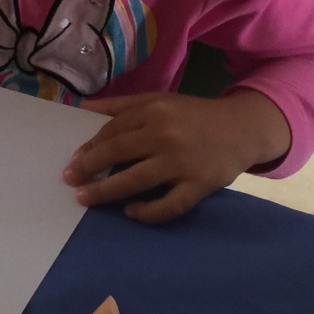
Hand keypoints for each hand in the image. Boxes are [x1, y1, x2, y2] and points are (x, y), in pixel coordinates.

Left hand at [63, 91, 290, 224]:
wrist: (243, 128)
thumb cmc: (193, 116)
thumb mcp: (158, 101)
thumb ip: (120, 106)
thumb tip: (80, 108)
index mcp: (154, 110)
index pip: (112, 131)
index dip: (89, 147)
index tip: (72, 160)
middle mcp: (166, 134)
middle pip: (117, 154)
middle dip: (88, 168)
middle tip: (69, 181)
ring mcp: (183, 161)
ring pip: (135, 180)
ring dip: (105, 191)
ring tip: (85, 198)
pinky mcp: (200, 184)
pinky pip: (169, 205)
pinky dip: (147, 212)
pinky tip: (130, 211)